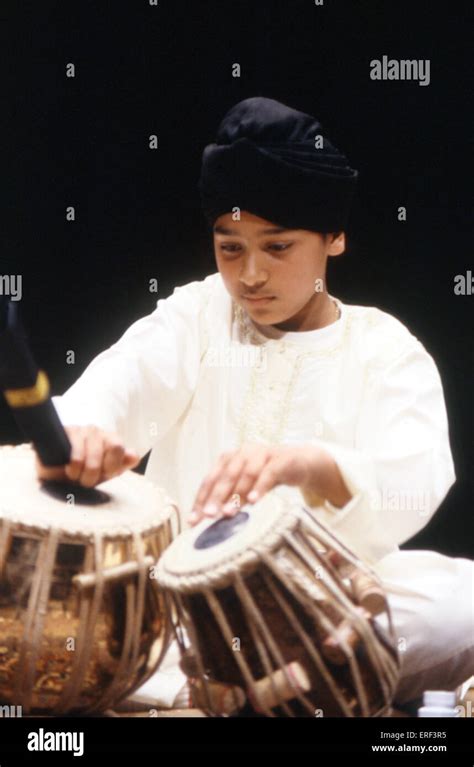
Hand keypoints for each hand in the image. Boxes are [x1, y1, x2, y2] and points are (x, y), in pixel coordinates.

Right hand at [35, 425, 139, 486]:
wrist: (60, 471)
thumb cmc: (88, 471)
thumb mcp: (108, 471)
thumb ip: (123, 463)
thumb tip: (133, 456)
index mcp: (111, 439)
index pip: (116, 447)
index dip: (110, 465)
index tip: (104, 474)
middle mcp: (95, 432)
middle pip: (97, 455)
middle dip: (91, 475)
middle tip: (85, 481)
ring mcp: (78, 431)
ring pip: (80, 457)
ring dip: (76, 473)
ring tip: (74, 476)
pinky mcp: (60, 434)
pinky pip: (65, 454)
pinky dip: (66, 466)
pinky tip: (65, 468)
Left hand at [188, 443, 322, 525]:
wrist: (300, 463)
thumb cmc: (266, 476)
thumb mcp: (246, 486)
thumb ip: (230, 498)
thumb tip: (211, 521)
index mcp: (228, 459)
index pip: (210, 479)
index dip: (201, 499)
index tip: (194, 520)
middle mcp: (242, 453)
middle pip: (225, 475)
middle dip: (215, 497)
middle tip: (209, 515)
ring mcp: (262, 454)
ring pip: (246, 474)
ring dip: (237, 494)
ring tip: (229, 513)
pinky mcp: (281, 459)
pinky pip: (269, 474)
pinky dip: (260, 487)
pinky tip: (254, 501)